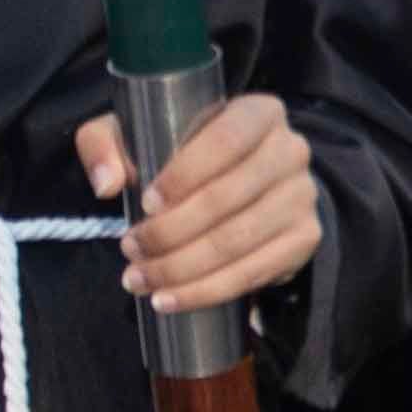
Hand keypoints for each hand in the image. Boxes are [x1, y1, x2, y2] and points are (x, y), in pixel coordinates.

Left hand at [75, 91, 322, 317]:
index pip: (227, 139)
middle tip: (130, 249)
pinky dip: (206, 292)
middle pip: (228, 198)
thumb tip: (107, 184)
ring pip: (238, 242)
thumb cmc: (180, 155)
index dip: (185, 174)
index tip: (145, 202)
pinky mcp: (306, 239)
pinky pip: (254, 273)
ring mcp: (303, 197)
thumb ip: (106, 144)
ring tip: (140, 279)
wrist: (237, 186)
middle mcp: (291, 150)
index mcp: (258, 113)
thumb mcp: (135, 133)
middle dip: (171, 232)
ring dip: (181, 268)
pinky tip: (170, 299)